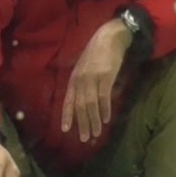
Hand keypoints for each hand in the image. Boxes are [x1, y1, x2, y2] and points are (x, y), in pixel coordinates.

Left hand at [61, 19, 131, 142]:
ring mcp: (92, 78)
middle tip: (84, 138)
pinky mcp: (106, 76)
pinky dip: (104, 110)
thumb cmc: (97, 53)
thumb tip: (84, 101)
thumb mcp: (84, 67)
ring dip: (93, 121)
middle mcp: (80, 80)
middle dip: (82, 124)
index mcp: (73, 78)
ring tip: (95, 134)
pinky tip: (106, 120)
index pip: (68, 101)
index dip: (67, 116)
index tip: (66, 130)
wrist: (109, 37)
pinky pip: (104, 97)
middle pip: (80, 106)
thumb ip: (82, 83)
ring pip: (91, 105)